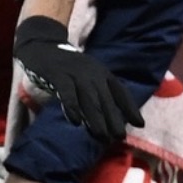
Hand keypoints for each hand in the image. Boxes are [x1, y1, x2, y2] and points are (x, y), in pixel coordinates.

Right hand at [14, 16, 141, 142]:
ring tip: (102, 136)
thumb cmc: (67, 68)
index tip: (140, 124)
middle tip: (119, 137)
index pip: (120, 92)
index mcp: (102, 73)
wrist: (42, 45)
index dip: (130, 108)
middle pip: (105, 99)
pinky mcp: (58, 75)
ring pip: (89, 99)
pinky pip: (67, 92)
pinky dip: (72, 107)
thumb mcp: (86, 77)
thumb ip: (95, 95)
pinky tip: (75, 122)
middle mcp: (93, 73)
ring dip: (96, 119)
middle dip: (113, 119)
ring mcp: (76, 73)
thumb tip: (104, 122)